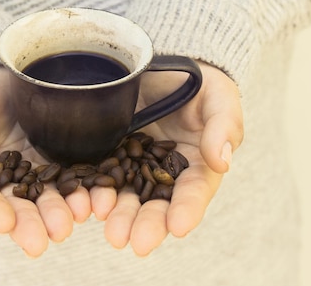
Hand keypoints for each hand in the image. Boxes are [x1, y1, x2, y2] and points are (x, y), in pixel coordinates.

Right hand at [0, 66, 88, 256]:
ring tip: (77, 217)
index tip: (5, 223)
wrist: (3, 71)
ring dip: (63, 211)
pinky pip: (76, 178)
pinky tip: (98, 198)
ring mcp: (38, 171)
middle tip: (50, 235)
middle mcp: (8, 182)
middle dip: (34, 222)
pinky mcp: (63, 160)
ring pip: (50, 197)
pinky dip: (87, 190)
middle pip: (19, 207)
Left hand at [89, 61, 243, 254]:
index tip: (177, 226)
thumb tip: (221, 161)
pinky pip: (99, 175)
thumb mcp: (218, 96)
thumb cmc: (199, 82)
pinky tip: (87, 205)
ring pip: (127, 196)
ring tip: (112, 233)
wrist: (162, 68)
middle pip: (157, 203)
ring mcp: (133, 165)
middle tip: (135, 242)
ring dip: (120, 216)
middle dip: (147, 224)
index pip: (194, 190)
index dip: (187, 209)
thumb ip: (223, 126)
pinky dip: (93, 193)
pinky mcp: (108, 154)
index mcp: (195, 165)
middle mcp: (163, 173)